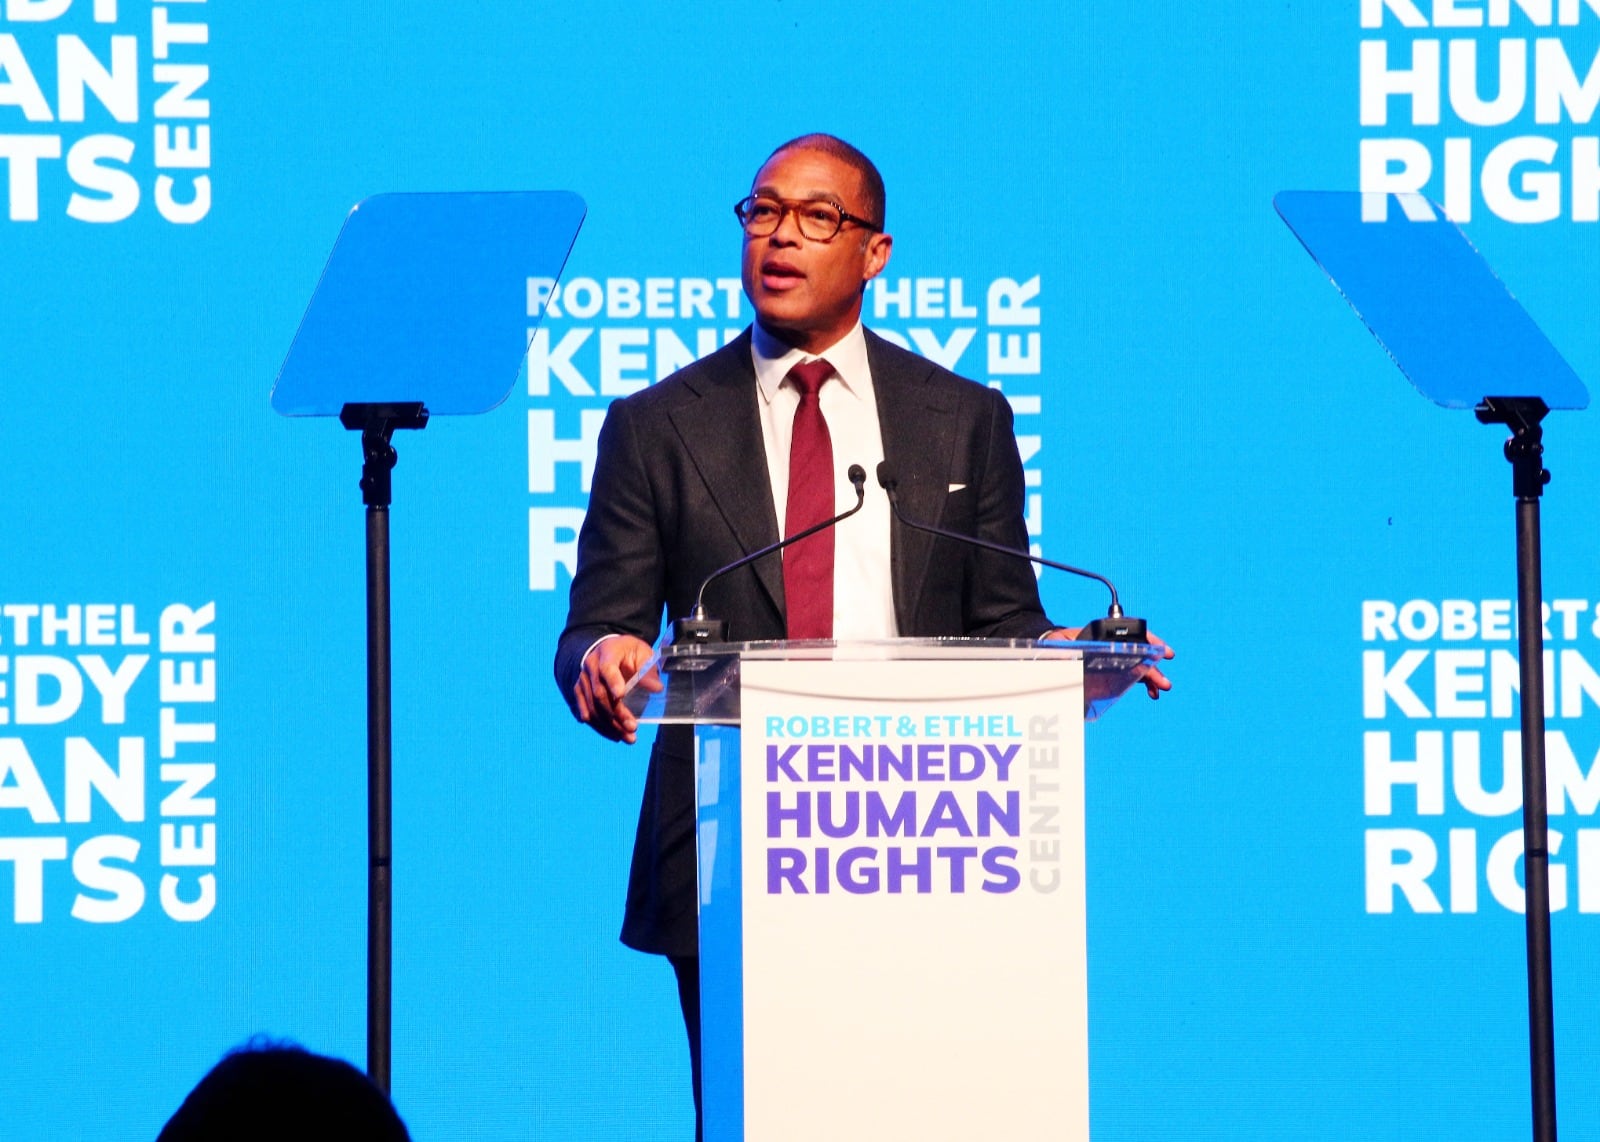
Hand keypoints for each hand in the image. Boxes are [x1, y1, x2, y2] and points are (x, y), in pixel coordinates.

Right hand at [573, 635, 660, 743]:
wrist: (608, 650)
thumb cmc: (630, 653)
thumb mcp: (643, 654)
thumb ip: (648, 670)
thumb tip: (657, 688)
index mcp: (607, 651)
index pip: (607, 667)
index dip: (612, 681)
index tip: (621, 695)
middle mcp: (590, 665)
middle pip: (599, 692)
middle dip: (616, 712)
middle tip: (633, 727)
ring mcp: (583, 679)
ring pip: (592, 706)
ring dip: (609, 724)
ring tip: (628, 737)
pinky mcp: (580, 691)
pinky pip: (586, 711)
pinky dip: (599, 726)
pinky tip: (613, 735)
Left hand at [1045, 627, 1174, 700]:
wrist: (1055, 652)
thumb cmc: (1058, 643)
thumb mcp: (1058, 643)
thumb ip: (1061, 649)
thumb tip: (1063, 658)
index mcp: (1105, 636)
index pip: (1131, 635)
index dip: (1149, 640)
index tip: (1162, 649)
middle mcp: (1114, 647)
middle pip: (1139, 654)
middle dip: (1153, 667)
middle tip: (1164, 682)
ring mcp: (1116, 660)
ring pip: (1140, 665)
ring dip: (1152, 676)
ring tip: (1160, 688)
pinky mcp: (1115, 672)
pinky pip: (1134, 676)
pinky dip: (1145, 683)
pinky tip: (1152, 692)